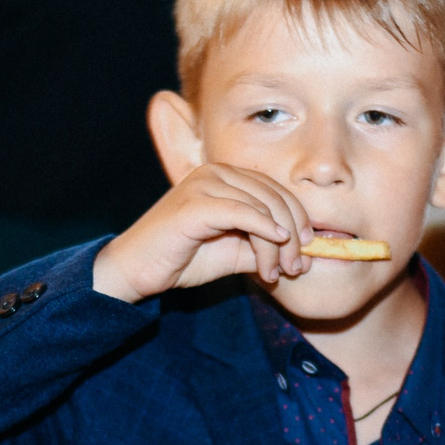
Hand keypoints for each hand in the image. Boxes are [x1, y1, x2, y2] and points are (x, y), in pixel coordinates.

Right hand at [91, 164, 315, 302]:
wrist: (136, 270)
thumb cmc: (181, 258)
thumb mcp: (233, 252)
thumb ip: (265, 248)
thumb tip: (306, 255)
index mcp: (226, 177)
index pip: (276, 191)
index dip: (298, 220)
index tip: (309, 253)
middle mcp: (216, 172)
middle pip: (274, 197)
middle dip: (293, 235)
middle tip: (297, 268)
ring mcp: (204, 184)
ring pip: (261, 208)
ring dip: (277, 244)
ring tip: (277, 272)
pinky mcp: (195, 203)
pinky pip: (242, 213)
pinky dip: (264, 232)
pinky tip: (274, 250)